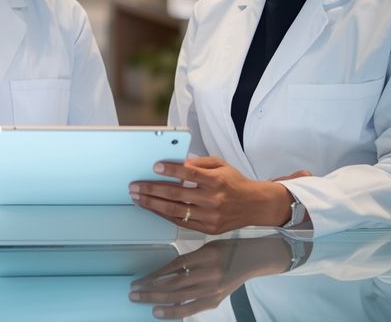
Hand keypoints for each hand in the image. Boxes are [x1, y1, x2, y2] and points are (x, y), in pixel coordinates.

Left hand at [129, 158, 306, 233]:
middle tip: (135, 186)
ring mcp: (210, 216)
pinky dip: (164, 215)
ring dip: (153, 204)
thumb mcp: (221, 165)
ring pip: (175, 211)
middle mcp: (213, 200)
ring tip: (138, 198)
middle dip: (152, 189)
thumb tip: (178, 164)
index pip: (189, 174)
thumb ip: (199, 164)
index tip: (155, 166)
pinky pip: (181, 222)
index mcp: (217, 181)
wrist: (255, 205)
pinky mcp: (208, 228)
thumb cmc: (235, 182)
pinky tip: (152, 208)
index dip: (171, 170)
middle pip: (177, 195)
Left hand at [129, 236, 297, 318]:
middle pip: (174, 285)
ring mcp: (213, 289)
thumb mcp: (207, 247)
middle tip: (133, 293)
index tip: (139, 280)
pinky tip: (159, 312)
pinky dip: (175, 311)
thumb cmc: (228, 249)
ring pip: (180, 298)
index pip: (174, 267)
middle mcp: (209, 273)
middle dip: (150, 291)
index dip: (155, 275)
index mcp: (206, 255)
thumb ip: (188, 260)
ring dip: (157, 301)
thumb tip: (163, 274)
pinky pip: (192, 308)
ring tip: (140, 301)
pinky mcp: (216, 299)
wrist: (253, 260)